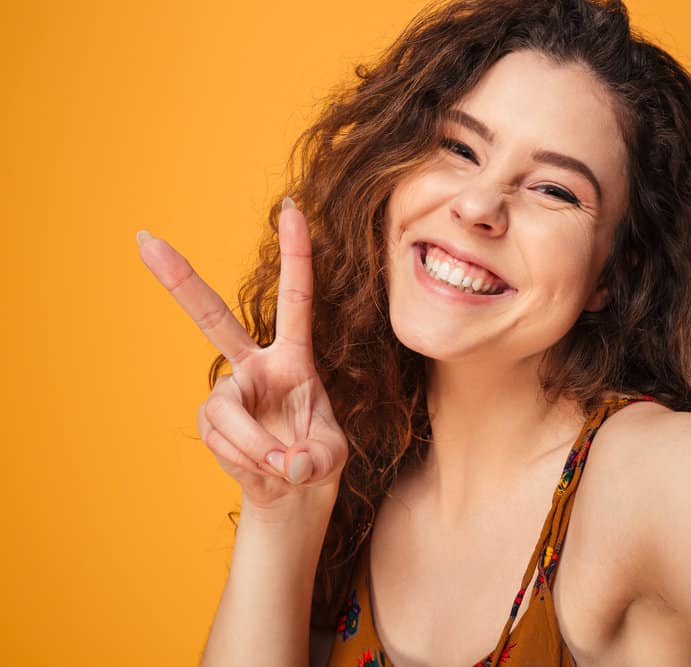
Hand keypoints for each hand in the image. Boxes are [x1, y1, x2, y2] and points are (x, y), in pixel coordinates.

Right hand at [136, 198, 347, 511]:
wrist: (290, 492)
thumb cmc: (316, 459)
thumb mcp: (331, 457)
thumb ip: (317, 458)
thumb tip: (286, 461)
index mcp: (294, 358)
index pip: (296, 299)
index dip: (296, 255)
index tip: (292, 209)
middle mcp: (255, 366)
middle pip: (213, 319)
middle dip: (181, 281)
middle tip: (145, 240)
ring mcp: (229, 393)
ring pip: (227, 412)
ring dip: (254, 445)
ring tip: (280, 465)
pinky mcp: (210, 422)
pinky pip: (222, 440)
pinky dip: (246, 460)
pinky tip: (260, 467)